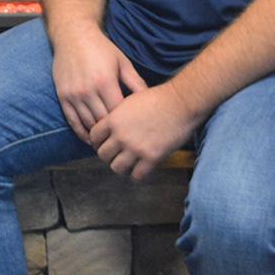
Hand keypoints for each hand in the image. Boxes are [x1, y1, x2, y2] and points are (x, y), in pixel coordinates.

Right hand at [50, 27, 146, 143]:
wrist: (73, 35)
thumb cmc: (101, 48)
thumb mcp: (122, 62)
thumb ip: (136, 82)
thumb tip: (151, 100)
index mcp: (105, 82)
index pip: (118, 114)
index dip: (127, 123)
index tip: (134, 128)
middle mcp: (88, 91)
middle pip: (104, 122)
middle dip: (114, 132)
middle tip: (124, 139)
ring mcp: (74, 95)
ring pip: (88, 124)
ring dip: (99, 135)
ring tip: (110, 141)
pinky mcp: (63, 96)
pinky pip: (72, 121)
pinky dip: (82, 133)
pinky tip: (90, 138)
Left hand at [89, 81, 203, 182]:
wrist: (180, 103)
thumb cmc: (157, 98)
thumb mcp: (129, 100)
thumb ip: (117, 115)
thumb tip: (110, 126)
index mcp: (113, 119)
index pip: (93, 137)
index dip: (98, 141)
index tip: (105, 143)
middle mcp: (121, 135)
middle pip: (103, 155)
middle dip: (108, 155)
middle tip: (117, 153)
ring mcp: (135, 148)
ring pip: (116, 168)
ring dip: (121, 166)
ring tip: (128, 162)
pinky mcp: (151, 158)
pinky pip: (136, 176)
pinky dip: (137, 174)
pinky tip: (142, 168)